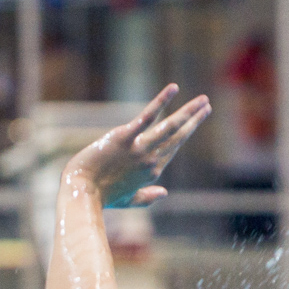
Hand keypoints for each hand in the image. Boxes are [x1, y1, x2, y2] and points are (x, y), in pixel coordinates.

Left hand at [65, 85, 210, 208]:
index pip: (172, 148)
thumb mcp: (127, 200)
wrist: (82, 193)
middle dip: (194, 120)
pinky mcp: (124, 137)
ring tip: (202, 100)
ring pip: (170, 126)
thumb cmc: (101, 197)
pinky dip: (161, 101)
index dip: (185, 133)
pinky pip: (147, 116)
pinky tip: (174, 88)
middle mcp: (150, 160)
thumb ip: (146, 197)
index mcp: (152, 172)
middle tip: (207, 105)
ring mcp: (139, 149)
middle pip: (177, 136)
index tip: (194, 121)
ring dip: (188, 112)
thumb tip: (164, 193)